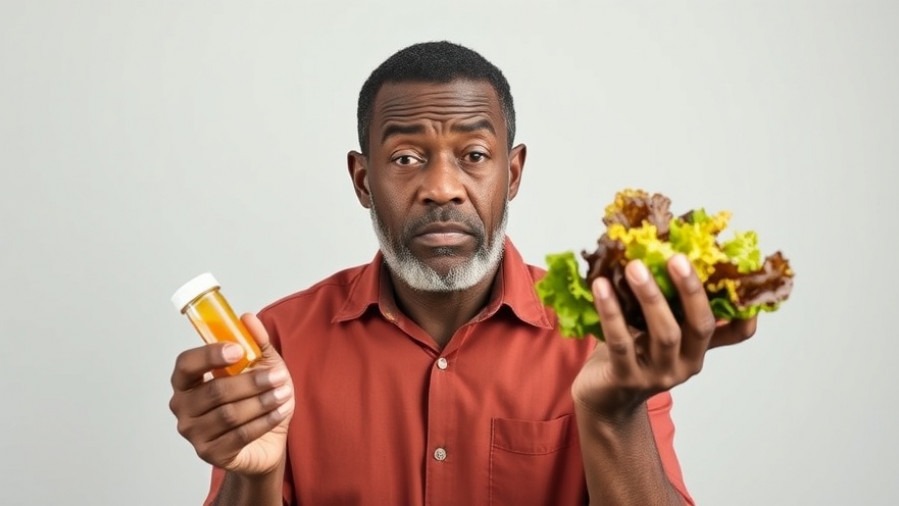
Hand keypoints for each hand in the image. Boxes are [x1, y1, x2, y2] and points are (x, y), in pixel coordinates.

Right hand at [169, 314, 294, 475]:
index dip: (209, 355)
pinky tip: (280, 411)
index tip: (238, 350)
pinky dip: (264, 421)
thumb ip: (254, 342)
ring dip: (262, 402)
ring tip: (284, 393)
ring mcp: (193, 433)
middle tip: (279, 376)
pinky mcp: (210, 454)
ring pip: (230, 414)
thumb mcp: (262, 366)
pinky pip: (240, 435)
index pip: (186, 364)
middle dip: (252, 382)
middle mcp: (182, 407)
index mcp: (187, 380)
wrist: (266, 440)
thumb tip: (247, 318)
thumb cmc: (256, 398)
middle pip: (215, 391)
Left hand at [571, 254, 756, 420]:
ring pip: (663, 333)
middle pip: (698, 326)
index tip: (743, 278)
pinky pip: (620, 342)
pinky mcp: (626, 379)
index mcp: (697, 349)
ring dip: (650, 297)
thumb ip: (668, 305)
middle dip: (690, 290)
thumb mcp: (656, 331)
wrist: (602, 400)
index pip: (735, 334)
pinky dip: (611, 312)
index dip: (744, 311)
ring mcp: (658, 375)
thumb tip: (672, 253)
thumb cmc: (631, 356)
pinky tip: (600, 287)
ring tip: (635, 266)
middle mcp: (685, 364)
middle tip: (676, 257)